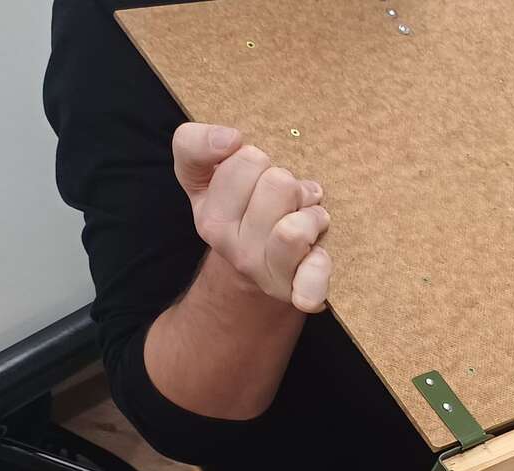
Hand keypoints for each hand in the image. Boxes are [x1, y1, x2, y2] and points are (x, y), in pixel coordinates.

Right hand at [173, 123, 331, 312]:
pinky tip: (316, 257)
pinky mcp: (291, 289)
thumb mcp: (207, 174)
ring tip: (306, 218)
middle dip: (290, 184)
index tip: (250, 161)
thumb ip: (195, 144)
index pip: (240, 159)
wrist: (256, 271)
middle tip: (287, 198)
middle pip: (278, 184)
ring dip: (311, 216)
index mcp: (208, 209)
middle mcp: (225, 242)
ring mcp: (257, 268)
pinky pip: (310, 278)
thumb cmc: (242, 210)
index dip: (251, 155)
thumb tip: (230, 139)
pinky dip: (318, 269)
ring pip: (294, 229)